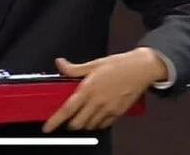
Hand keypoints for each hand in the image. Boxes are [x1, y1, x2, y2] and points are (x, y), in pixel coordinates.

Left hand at [42, 47, 167, 132]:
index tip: (48, 127)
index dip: (55, 120)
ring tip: (81, 116)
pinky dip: (96, 124)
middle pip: (77, 123)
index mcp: (88, 89)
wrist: (141, 68)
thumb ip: (74, 68)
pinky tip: (95, 116)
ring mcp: (108, 109)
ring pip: (90, 126)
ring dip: (82, 124)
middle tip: (66, 119)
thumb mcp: (93, 63)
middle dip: (69, 124)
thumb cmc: (119, 65)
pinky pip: (103, 125)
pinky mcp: (118, 113)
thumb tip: (60, 64)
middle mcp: (97, 101)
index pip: (67, 109)